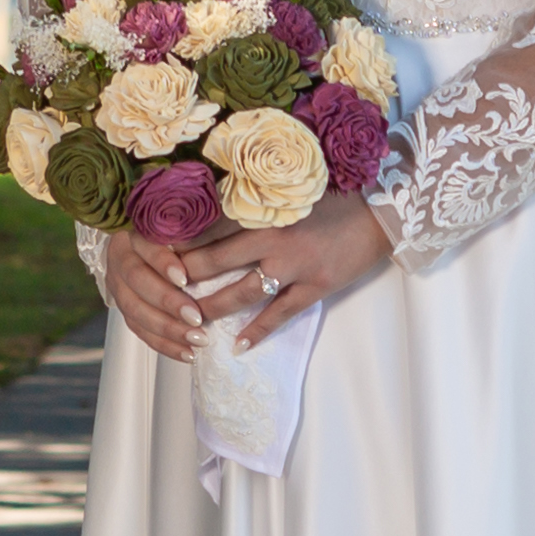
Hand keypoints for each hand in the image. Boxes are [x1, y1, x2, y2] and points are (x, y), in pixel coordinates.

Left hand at [108, 188, 393, 359]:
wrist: (382, 209)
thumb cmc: (335, 194)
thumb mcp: (291, 189)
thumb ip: (256, 198)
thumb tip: (215, 201)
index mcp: (264, 209)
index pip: (210, 225)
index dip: (179, 238)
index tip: (151, 248)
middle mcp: (273, 237)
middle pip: (215, 261)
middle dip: (184, 277)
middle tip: (158, 290)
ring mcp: (294, 265)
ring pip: (241, 292)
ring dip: (212, 308)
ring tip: (190, 323)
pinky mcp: (315, 286)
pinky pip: (280, 314)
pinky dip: (258, 331)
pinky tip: (238, 346)